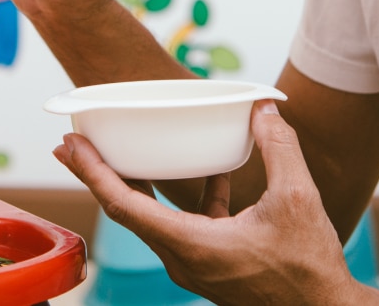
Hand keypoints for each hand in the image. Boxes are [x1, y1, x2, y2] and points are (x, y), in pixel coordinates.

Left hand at [53, 100, 368, 305]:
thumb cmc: (309, 268)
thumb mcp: (298, 199)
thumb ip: (280, 149)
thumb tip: (265, 110)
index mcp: (190, 245)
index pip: (123, 205)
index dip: (92, 171)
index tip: (69, 145)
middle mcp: (181, 259)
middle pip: (125, 210)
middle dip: (97, 174)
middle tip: (73, 143)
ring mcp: (194, 266)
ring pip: (151, 219)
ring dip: (137, 185)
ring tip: (126, 151)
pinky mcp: (210, 266)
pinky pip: (183, 227)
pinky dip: (185, 198)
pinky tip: (215, 175)